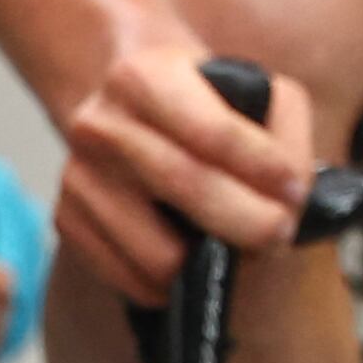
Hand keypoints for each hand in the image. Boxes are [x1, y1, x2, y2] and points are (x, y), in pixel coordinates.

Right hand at [52, 32, 313, 305]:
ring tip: (234, 244)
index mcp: (143, 77)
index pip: (212, 132)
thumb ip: (283, 131)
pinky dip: (174, 285)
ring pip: (158, 253)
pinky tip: (191, 255)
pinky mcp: (67, 220)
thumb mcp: (250, 88)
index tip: (295, 192)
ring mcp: (78, 176)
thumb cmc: (202, 104)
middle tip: (280, 234)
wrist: (131, 105)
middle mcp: (100, 124)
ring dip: (210, 263)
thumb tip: (290, 194)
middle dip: (247, 222)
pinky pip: (131, 280)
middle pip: (185, 188)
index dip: (261, 168)